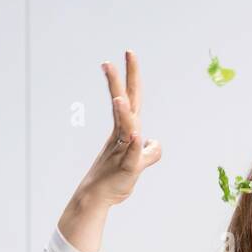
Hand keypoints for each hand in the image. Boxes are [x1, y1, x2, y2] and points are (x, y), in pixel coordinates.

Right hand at [77, 50, 161, 205]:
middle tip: (126, 54)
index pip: (131, 99)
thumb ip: (148, 151)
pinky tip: (136, 136)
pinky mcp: (127, 169)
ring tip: (120, 98)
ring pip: (127, 127)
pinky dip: (135, 146)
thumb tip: (154, 143)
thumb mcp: (138, 162)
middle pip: (127, 103)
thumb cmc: (115, 178)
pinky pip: (132, 155)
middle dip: (125, 79)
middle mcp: (123, 136)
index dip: (132, 77)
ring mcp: (123, 151)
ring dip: (124, 113)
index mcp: (125, 131)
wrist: (97, 198)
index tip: (128, 54)